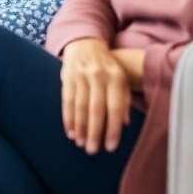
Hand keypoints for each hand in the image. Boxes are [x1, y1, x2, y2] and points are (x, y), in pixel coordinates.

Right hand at [60, 38, 131, 153]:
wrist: (85, 43)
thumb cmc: (107, 66)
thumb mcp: (120, 78)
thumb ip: (124, 99)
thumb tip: (125, 123)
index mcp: (116, 77)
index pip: (115, 107)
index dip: (113, 128)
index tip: (110, 147)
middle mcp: (98, 76)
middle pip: (96, 109)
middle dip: (94, 132)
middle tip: (92, 150)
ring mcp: (81, 75)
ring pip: (80, 106)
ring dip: (80, 127)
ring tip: (80, 143)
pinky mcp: (67, 77)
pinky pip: (67, 101)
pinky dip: (68, 118)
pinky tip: (70, 131)